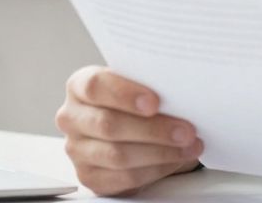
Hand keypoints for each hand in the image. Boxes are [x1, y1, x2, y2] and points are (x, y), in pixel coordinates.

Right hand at [55, 65, 203, 194]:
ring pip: (117, 155)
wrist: (133, 128)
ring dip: (160, 152)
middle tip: (186, 130)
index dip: (125, 94)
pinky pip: (124, 178)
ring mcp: (78, 150)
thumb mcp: (140, 84)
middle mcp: (72, 118)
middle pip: (108, 124)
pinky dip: (156, 169)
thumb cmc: (137, 100)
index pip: (95, 86)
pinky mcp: (90, 176)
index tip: (154, 102)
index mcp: (80, 86)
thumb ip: (151, 83)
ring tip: (189, 145)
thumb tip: (182, 90)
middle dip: (153, 129)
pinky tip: (176, 159)